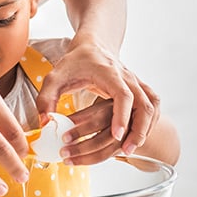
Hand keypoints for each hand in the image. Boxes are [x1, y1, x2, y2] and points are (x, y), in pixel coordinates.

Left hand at [35, 36, 159, 158]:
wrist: (92, 46)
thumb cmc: (75, 62)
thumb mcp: (55, 77)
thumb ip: (46, 98)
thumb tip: (45, 123)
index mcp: (109, 73)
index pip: (123, 95)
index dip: (121, 116)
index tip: (116, 135)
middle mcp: (127, 77)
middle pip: (144, 104)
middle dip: (138, 129)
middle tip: (126, 150)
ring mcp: (136, 82)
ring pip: (151, 107)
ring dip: (145, 128)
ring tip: (131, 149)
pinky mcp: (139, 88)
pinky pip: (151, 107)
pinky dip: (148, 123)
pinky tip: (138, 138)